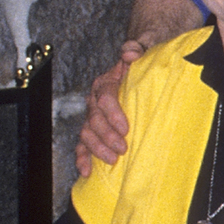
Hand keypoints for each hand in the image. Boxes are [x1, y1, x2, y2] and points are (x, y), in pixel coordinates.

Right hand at [75, 40, 144, 175]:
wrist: (136, 73)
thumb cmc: (141, 68)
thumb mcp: (142, 55)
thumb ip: (136, 52)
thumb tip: (129, 54)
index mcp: (105, 83)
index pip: (105, 97)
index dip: (114, 114)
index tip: (126, 128)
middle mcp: (94, 101)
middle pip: (94, 119)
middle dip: (107, 136)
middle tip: (123, 148)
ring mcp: (92, 117)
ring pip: (86, 134)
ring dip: (97, 149)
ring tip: (112, 160)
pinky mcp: (92, 131)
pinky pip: (82, 145)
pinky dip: (82, 158)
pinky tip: (86, 171)